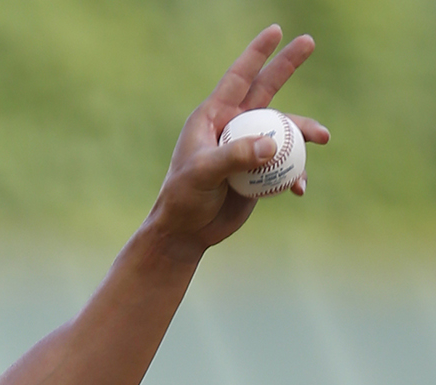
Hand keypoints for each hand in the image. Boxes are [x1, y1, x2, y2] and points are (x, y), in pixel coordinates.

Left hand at [146, 25, 329, 262]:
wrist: (186, 232)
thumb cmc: (184, 199)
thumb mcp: (203, 175)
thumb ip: (235, 156)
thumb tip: (273, 144)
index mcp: (212, 118)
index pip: (238, 78)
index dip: (257, 53)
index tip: (276, 30)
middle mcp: (231, 127)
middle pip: (266, 90)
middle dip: (287, 66)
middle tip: (309, 41)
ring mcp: (246, 147)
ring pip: (283, 129)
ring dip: (304, 132)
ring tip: (322, 138)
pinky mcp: (257, 170)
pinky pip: (285, 163)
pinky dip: (296, 173)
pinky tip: (298, 189)